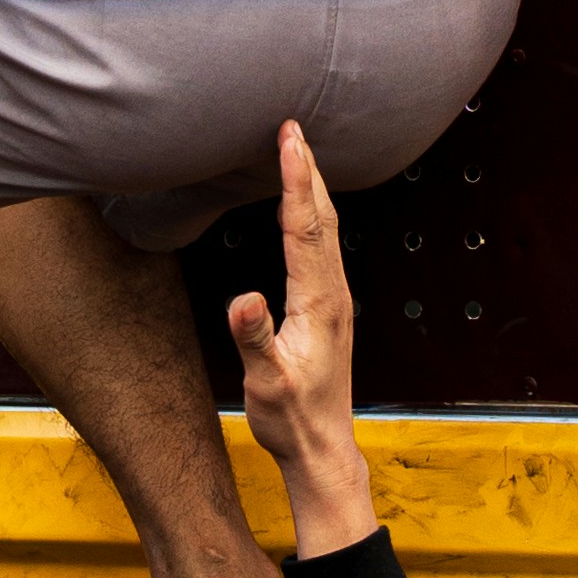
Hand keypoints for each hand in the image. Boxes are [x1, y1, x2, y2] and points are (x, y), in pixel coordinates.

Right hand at [228, 121, 375, 557]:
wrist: (323, 451)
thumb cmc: (292, 420)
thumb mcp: (266, 383)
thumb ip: (254, 339)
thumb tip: (242, 298)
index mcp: (318, 301)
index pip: (304, 227)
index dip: (295, 178)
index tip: (289, 137)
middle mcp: (333, 293)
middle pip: (322, 217)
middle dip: (307, 169)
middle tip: (293, 126)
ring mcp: (335, 300)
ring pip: (326, 230)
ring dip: (313, 188)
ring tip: (298, 153)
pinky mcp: (330, 309)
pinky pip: (323, 246)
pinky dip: (312, 214)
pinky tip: (302, 210)